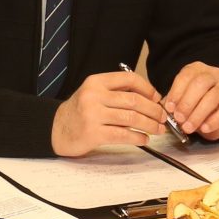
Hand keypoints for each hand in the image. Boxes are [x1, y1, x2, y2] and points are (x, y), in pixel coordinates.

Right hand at [51, 69, 165, 155]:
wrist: (55, 129)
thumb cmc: (78, 113)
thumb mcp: (93, 94)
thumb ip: (116, 93)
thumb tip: (149, 98)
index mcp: (96, 82)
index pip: (129, 79)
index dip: (147, 88)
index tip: (157, 98)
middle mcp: (94, 96)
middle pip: (134, 100)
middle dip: (154, 110)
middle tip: (163, 117)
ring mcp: (92, 114)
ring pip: (131, 118)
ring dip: (150, 125)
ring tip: (157, 129)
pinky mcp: (93, 133)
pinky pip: (123, 134)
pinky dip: (138, 137)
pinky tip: (144, 139)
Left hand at [163, 62, 218, 139]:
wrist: (217, 112)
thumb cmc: (195, 103)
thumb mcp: (181, 99)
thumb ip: (174, 102)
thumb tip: (164, 110)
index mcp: (196, 70)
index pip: (186, 76)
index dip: (176, 92)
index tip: (169, 108)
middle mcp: (213, 75)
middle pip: (201, 84)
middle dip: (187, 103)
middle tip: (178, 118)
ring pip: (213, 96)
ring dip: (198, 114)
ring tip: (187, 128)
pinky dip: (214, 121)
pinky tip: (204, 128)